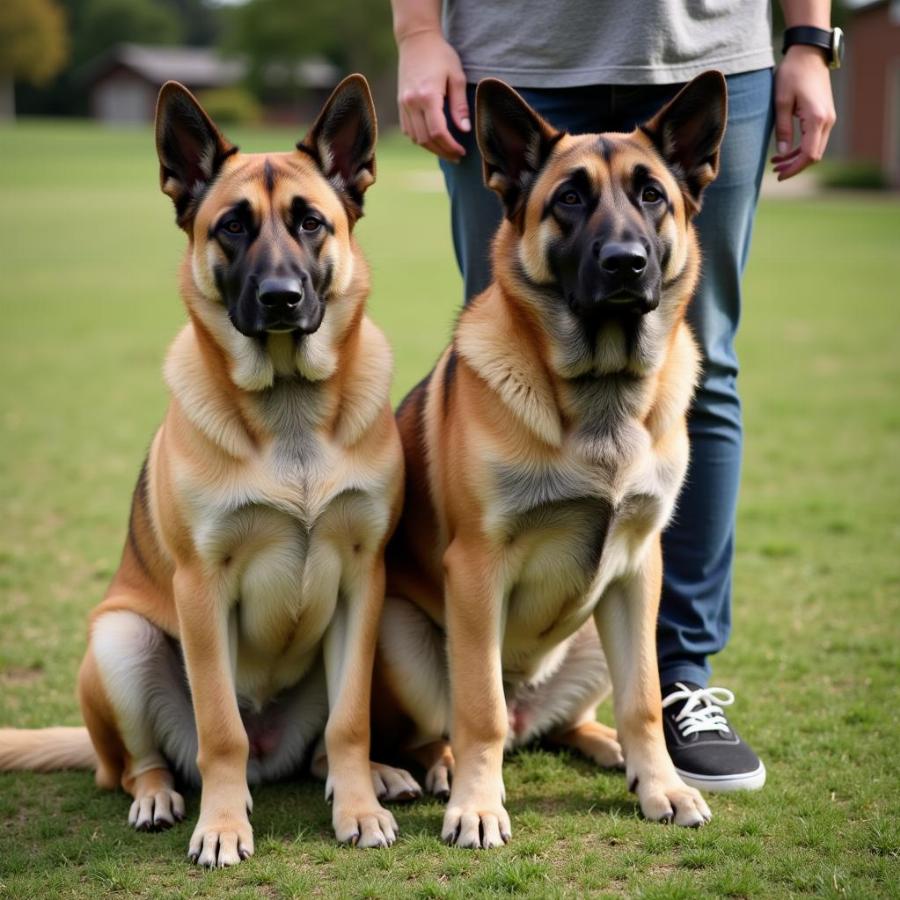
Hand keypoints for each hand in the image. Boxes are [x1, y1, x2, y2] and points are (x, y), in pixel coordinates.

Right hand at [397, 29, 469, 161]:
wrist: (416, 40)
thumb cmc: (440, 55)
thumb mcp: (457, 76)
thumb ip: (460, 105)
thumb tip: (464, 129)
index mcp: (427, 96)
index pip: (438, 132)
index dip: (450, 146)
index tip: (461, 152)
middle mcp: (412, 103)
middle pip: (426, 139)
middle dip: (442, 152)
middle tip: (457, 156)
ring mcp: (403, 104)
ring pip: (415, 138)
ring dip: (431, 148)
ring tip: (446, 150)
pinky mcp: (400, 104)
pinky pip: (408, 130)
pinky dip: (420, 139)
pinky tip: (432, 139)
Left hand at [771, 45, 836, 179]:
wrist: (809, 53)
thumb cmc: (792, 74)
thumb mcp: (781, 102)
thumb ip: (782, 129)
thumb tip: (782, 152)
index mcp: (816, 119)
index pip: (809, 154)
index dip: (794, 168)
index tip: (778, 175)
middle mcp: (827, 120)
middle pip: (814, 155)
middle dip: (795, 166)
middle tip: (774, 170)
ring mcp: (829, 117)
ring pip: (815, 148)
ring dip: (797, 158)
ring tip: (776, 162)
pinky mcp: (825, 115)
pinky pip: (815, 138)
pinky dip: (802, 148)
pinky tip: (786, 150)